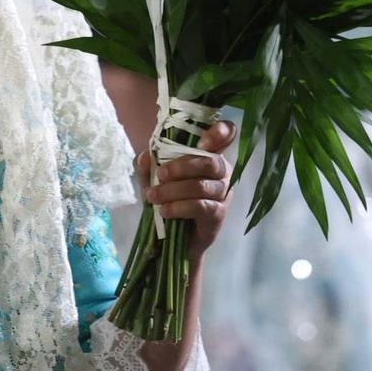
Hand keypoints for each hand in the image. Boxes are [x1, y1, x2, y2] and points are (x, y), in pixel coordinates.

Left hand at [140, 120, 236, 258]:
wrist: (174, 237)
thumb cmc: (169, 199)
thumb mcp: (153, 180)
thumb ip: (148, 166)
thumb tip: (145, 156)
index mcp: (209, 154)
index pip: (226, 134)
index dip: (219, 133)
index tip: (201, 143)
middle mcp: (222, 171)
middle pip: (210, 162)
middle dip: (181, 167)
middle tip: (160, 175)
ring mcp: (223, 193)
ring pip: (201, 186)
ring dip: (173, 190)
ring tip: (154, 197)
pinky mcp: (219, 213)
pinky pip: (200, 206)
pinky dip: (179, 207)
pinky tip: (165, 211)